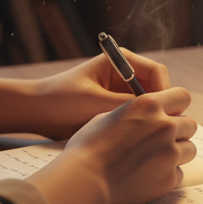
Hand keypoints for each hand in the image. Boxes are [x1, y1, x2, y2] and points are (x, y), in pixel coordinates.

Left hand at [0, 46, 169, 139]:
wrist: (37, 112)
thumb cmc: (61, 98)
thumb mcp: (94, 101)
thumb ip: (123, 104)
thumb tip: (152, 112)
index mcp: (121, 61)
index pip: (157, 72)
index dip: (165, 92)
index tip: (162, 112)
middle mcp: (125, 74)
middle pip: (157, 89)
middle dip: (160, 107)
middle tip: (160, 129)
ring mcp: (122, 92)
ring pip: (149, 106)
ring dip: (150, 119)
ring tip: (149, 137)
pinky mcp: (116, 108)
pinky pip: (137, 117)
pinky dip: (140, 127)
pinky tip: (138, 142)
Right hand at [28, 87, 196, 203]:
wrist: (83, 181)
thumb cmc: (88, 146)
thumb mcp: (107, 116)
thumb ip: (134, 113)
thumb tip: (145, 115)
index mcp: (149, 105)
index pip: (182, 96)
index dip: (177, 105)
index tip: (170, 113)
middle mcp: (164, 126)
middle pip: (190, 124)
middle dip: (179, 130)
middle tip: (160, 139)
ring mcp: (170, 153)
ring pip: (189, 149)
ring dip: (177, 152)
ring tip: (155, 158)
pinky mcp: (169, 178)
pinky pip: (179, 172)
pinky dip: (167, 174)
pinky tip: (148, 175)